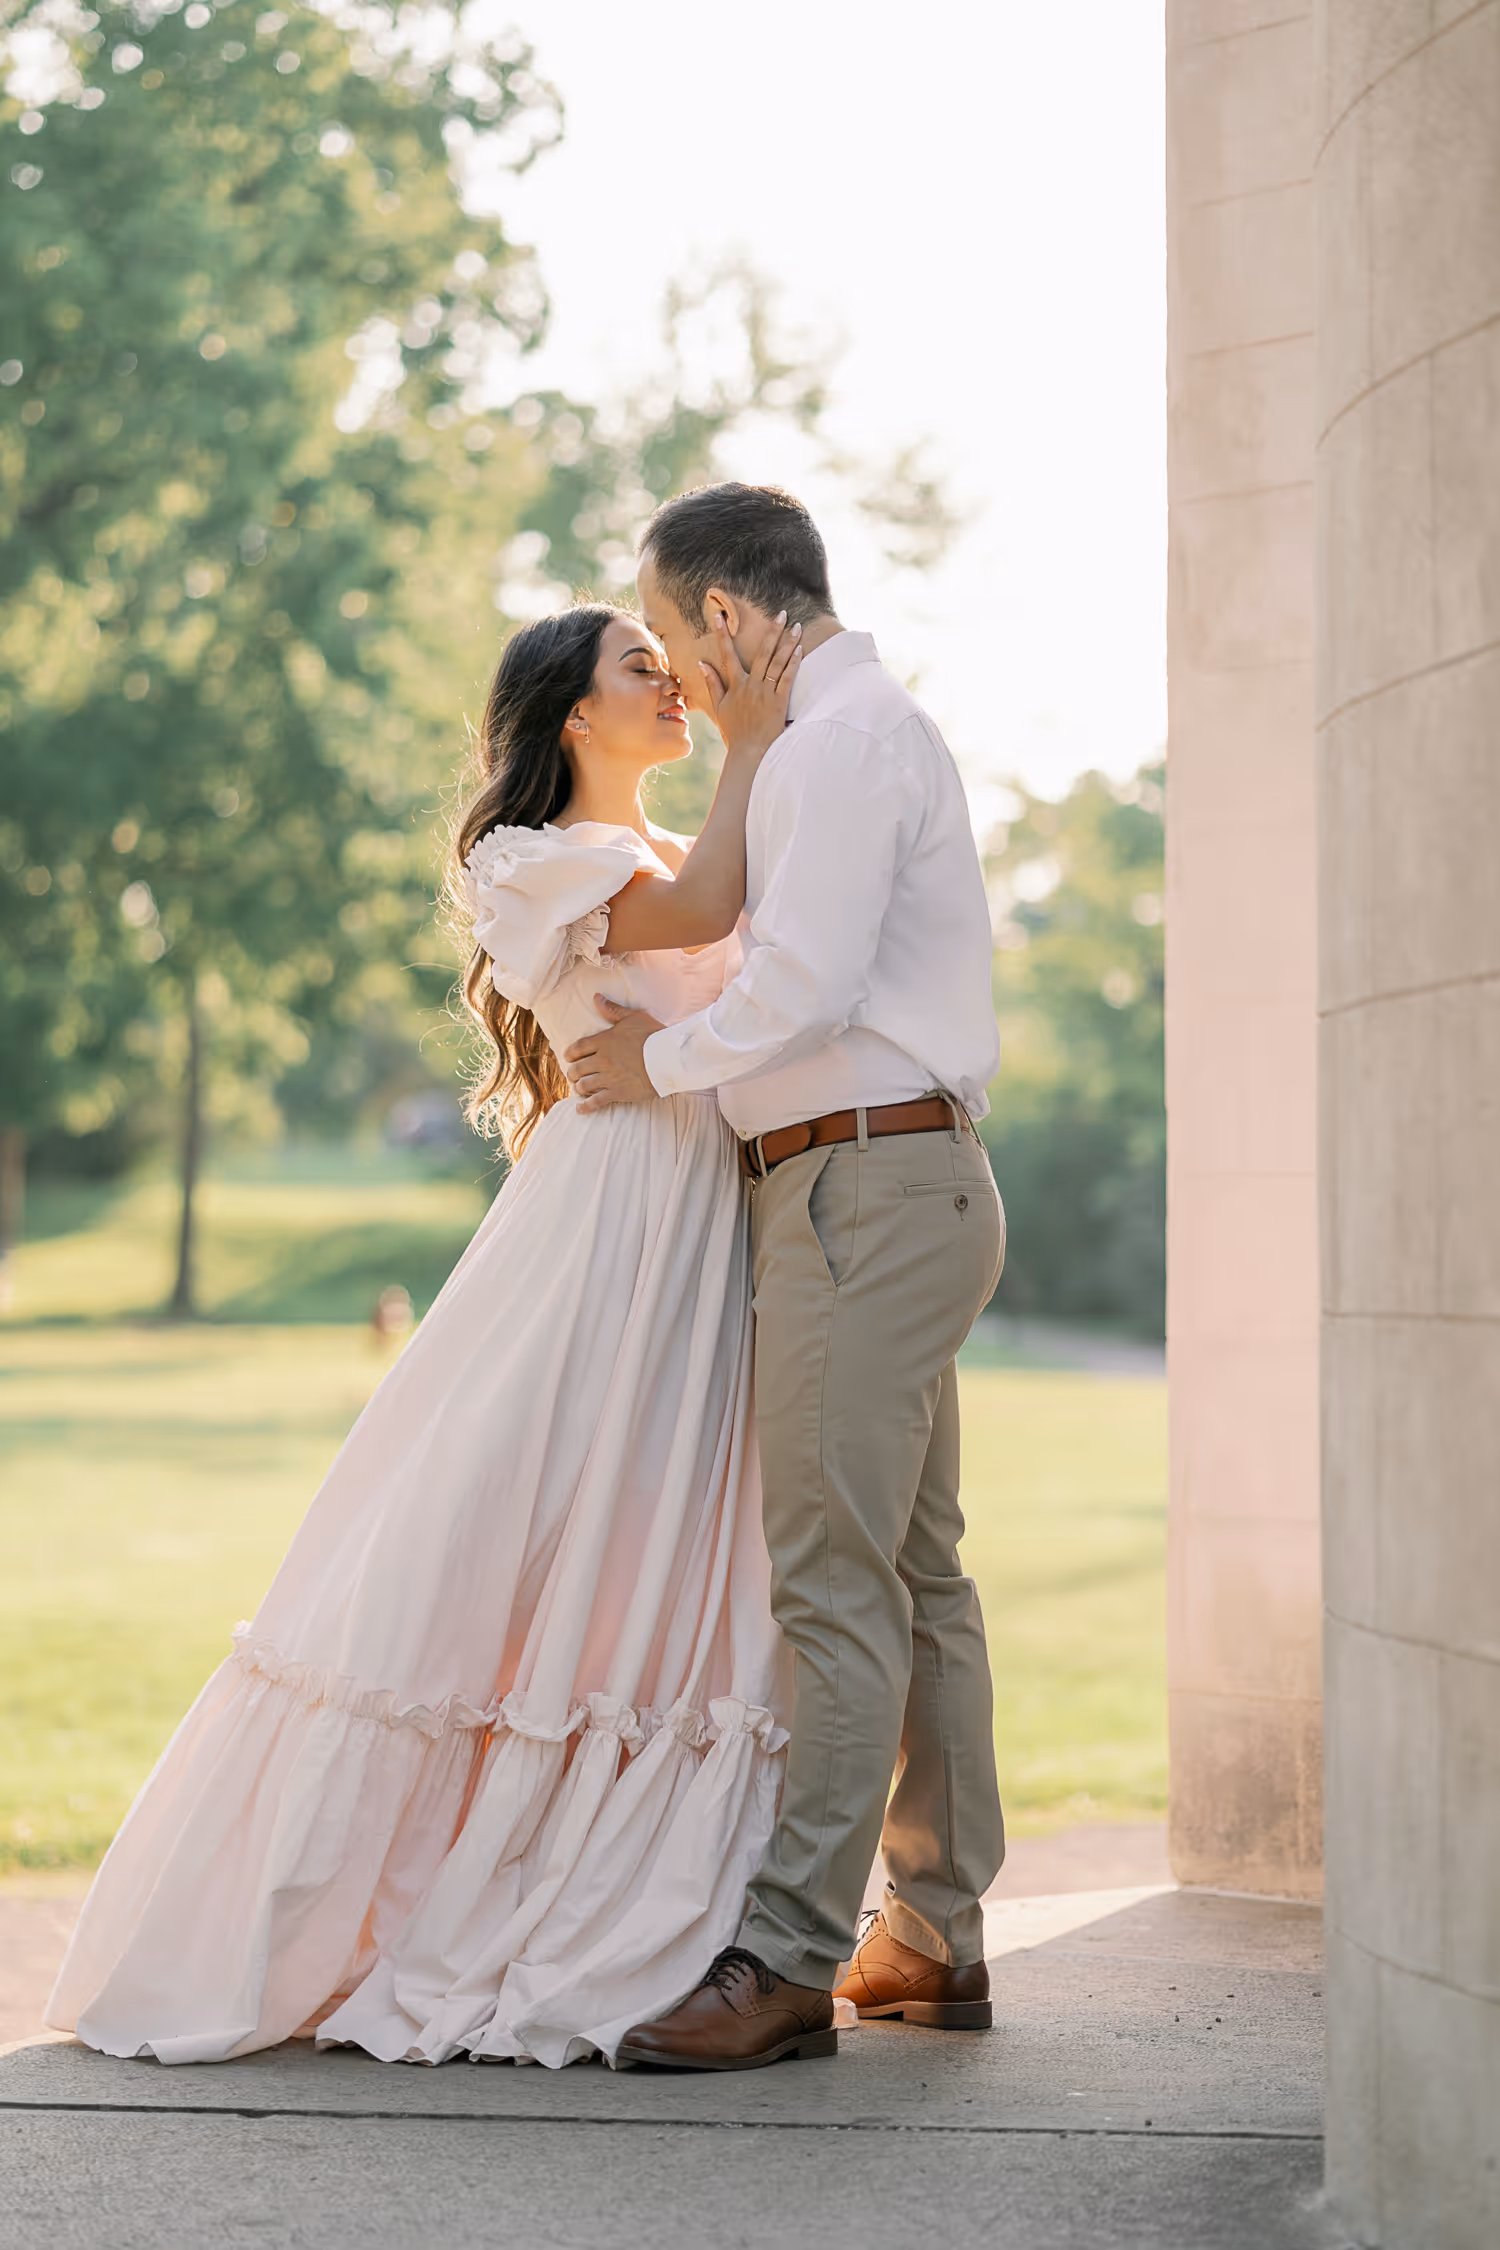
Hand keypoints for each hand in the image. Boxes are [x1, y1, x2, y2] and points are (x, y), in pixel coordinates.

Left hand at [564, 998, 664, 1112]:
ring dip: (579, 1088)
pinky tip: (581, 1109)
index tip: (569, 1058)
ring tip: (580, 1089)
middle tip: (574, 1075)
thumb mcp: (633, 1017)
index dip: (570, 1054)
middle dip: (573, 1073)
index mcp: (603, 1041)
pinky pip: (596, 1102)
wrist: (667, 1058)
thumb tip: (596, 998)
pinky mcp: (617, 1092)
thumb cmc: (653, 1035)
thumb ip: (612, 1010)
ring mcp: (608, 1078)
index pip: (577, 1048)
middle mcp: (601, 1060)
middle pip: (577, 1069)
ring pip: (584, 1085)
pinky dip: (586, 1107)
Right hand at [699, 610, 801, 759]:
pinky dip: (793, 663)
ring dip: (787, 642)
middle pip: (762, 652)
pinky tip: (799, 649)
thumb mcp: (719, 707)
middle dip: (772, 630)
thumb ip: (712, 684)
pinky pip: (787, 678)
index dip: (722, 634)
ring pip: (777, 662)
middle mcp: (750, 685)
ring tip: (796, 626)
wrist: (748, 752)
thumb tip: (702, 663)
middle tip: (781, 612)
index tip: (718, 616)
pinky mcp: (779, 702)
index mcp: (735, 685)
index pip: (726, 654)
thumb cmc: (734, 731)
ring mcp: (765, 692)